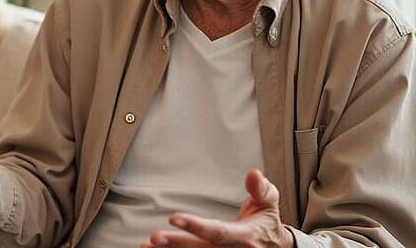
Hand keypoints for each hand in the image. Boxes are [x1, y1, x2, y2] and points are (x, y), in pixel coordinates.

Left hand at [142, 169, 294, 247]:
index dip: (195, 225)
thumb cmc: (266, 224)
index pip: (216, 231)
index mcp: (244, 236)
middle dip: (176, 243)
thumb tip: (253, 174)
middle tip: (155, 237)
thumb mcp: (269, 203)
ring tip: (146, 246)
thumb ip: (260, 189)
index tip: (174, 217)